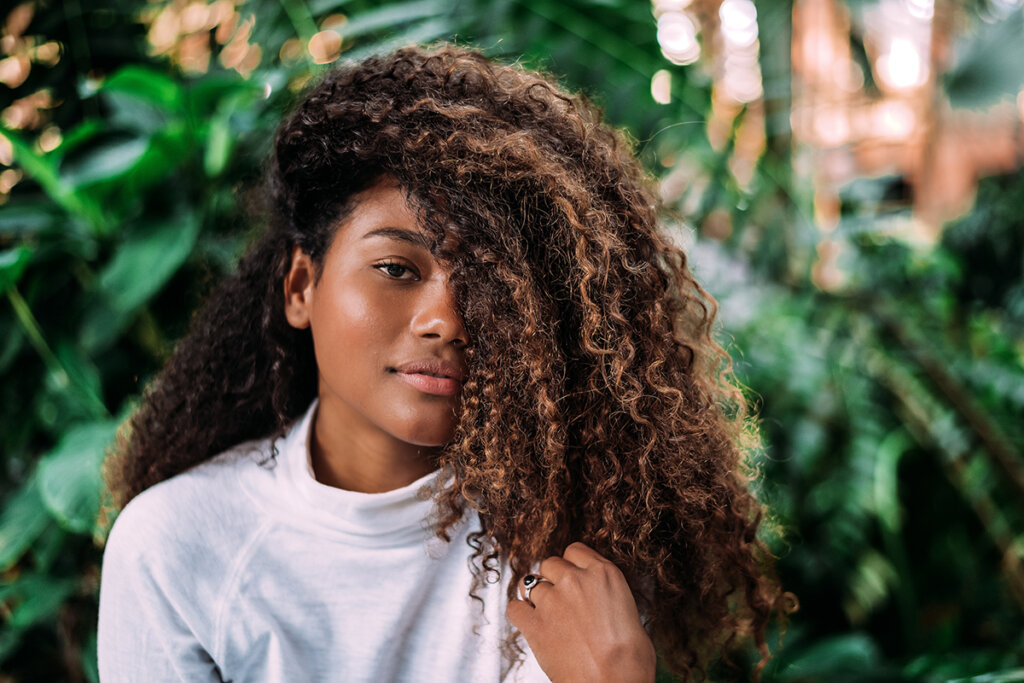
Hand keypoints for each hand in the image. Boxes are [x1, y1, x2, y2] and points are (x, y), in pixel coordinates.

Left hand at [505, 542, 656, 682]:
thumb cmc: (629, 659)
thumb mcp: (630, 613)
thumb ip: (608, 596)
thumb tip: (600, 602)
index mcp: (603, 573)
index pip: (575, 550)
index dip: (572, 564)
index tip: (573, 576)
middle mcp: (575, 580)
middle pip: (551, 563)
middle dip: (554, 579)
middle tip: (562, 599)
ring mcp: (551, 600)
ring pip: (531, 584)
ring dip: (538, 597)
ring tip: (548, 614)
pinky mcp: (534, 624)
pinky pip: (515, 608)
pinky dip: (520, 614)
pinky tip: (530, 623)